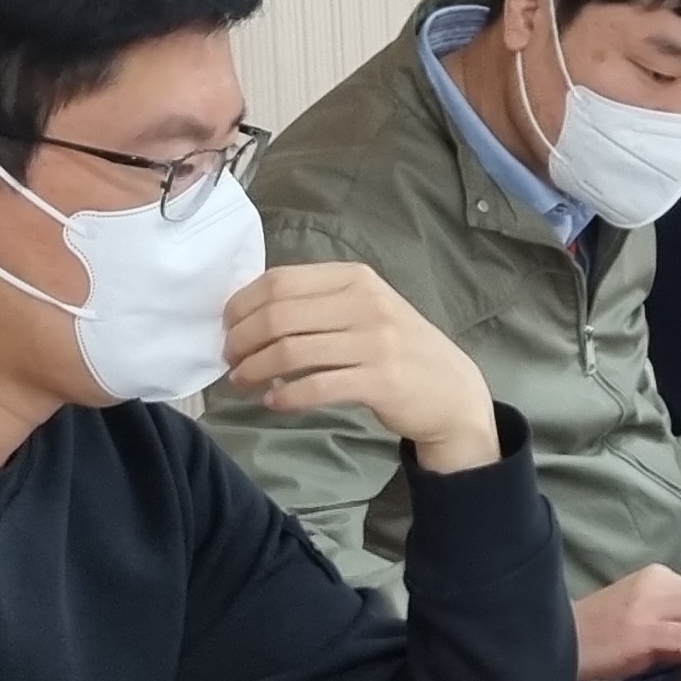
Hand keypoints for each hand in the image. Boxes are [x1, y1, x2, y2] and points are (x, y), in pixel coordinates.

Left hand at [223, 264, 499, 469]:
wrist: (452, 392)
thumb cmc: (399, 349)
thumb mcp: (366, 310)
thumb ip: (319, 304)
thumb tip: (251, 314)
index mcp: (356, 278)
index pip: (280, 281)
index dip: (243, 304)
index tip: (227, 326)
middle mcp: (366, 304)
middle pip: (278, 315)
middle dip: (242, 339)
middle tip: (230, 359)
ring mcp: (376, 342)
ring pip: (290, 352)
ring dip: (254, 369)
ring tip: (241, 382)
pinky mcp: (380, 381)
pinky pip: (315, 387)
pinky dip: (284, 397)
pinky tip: (272, 402)